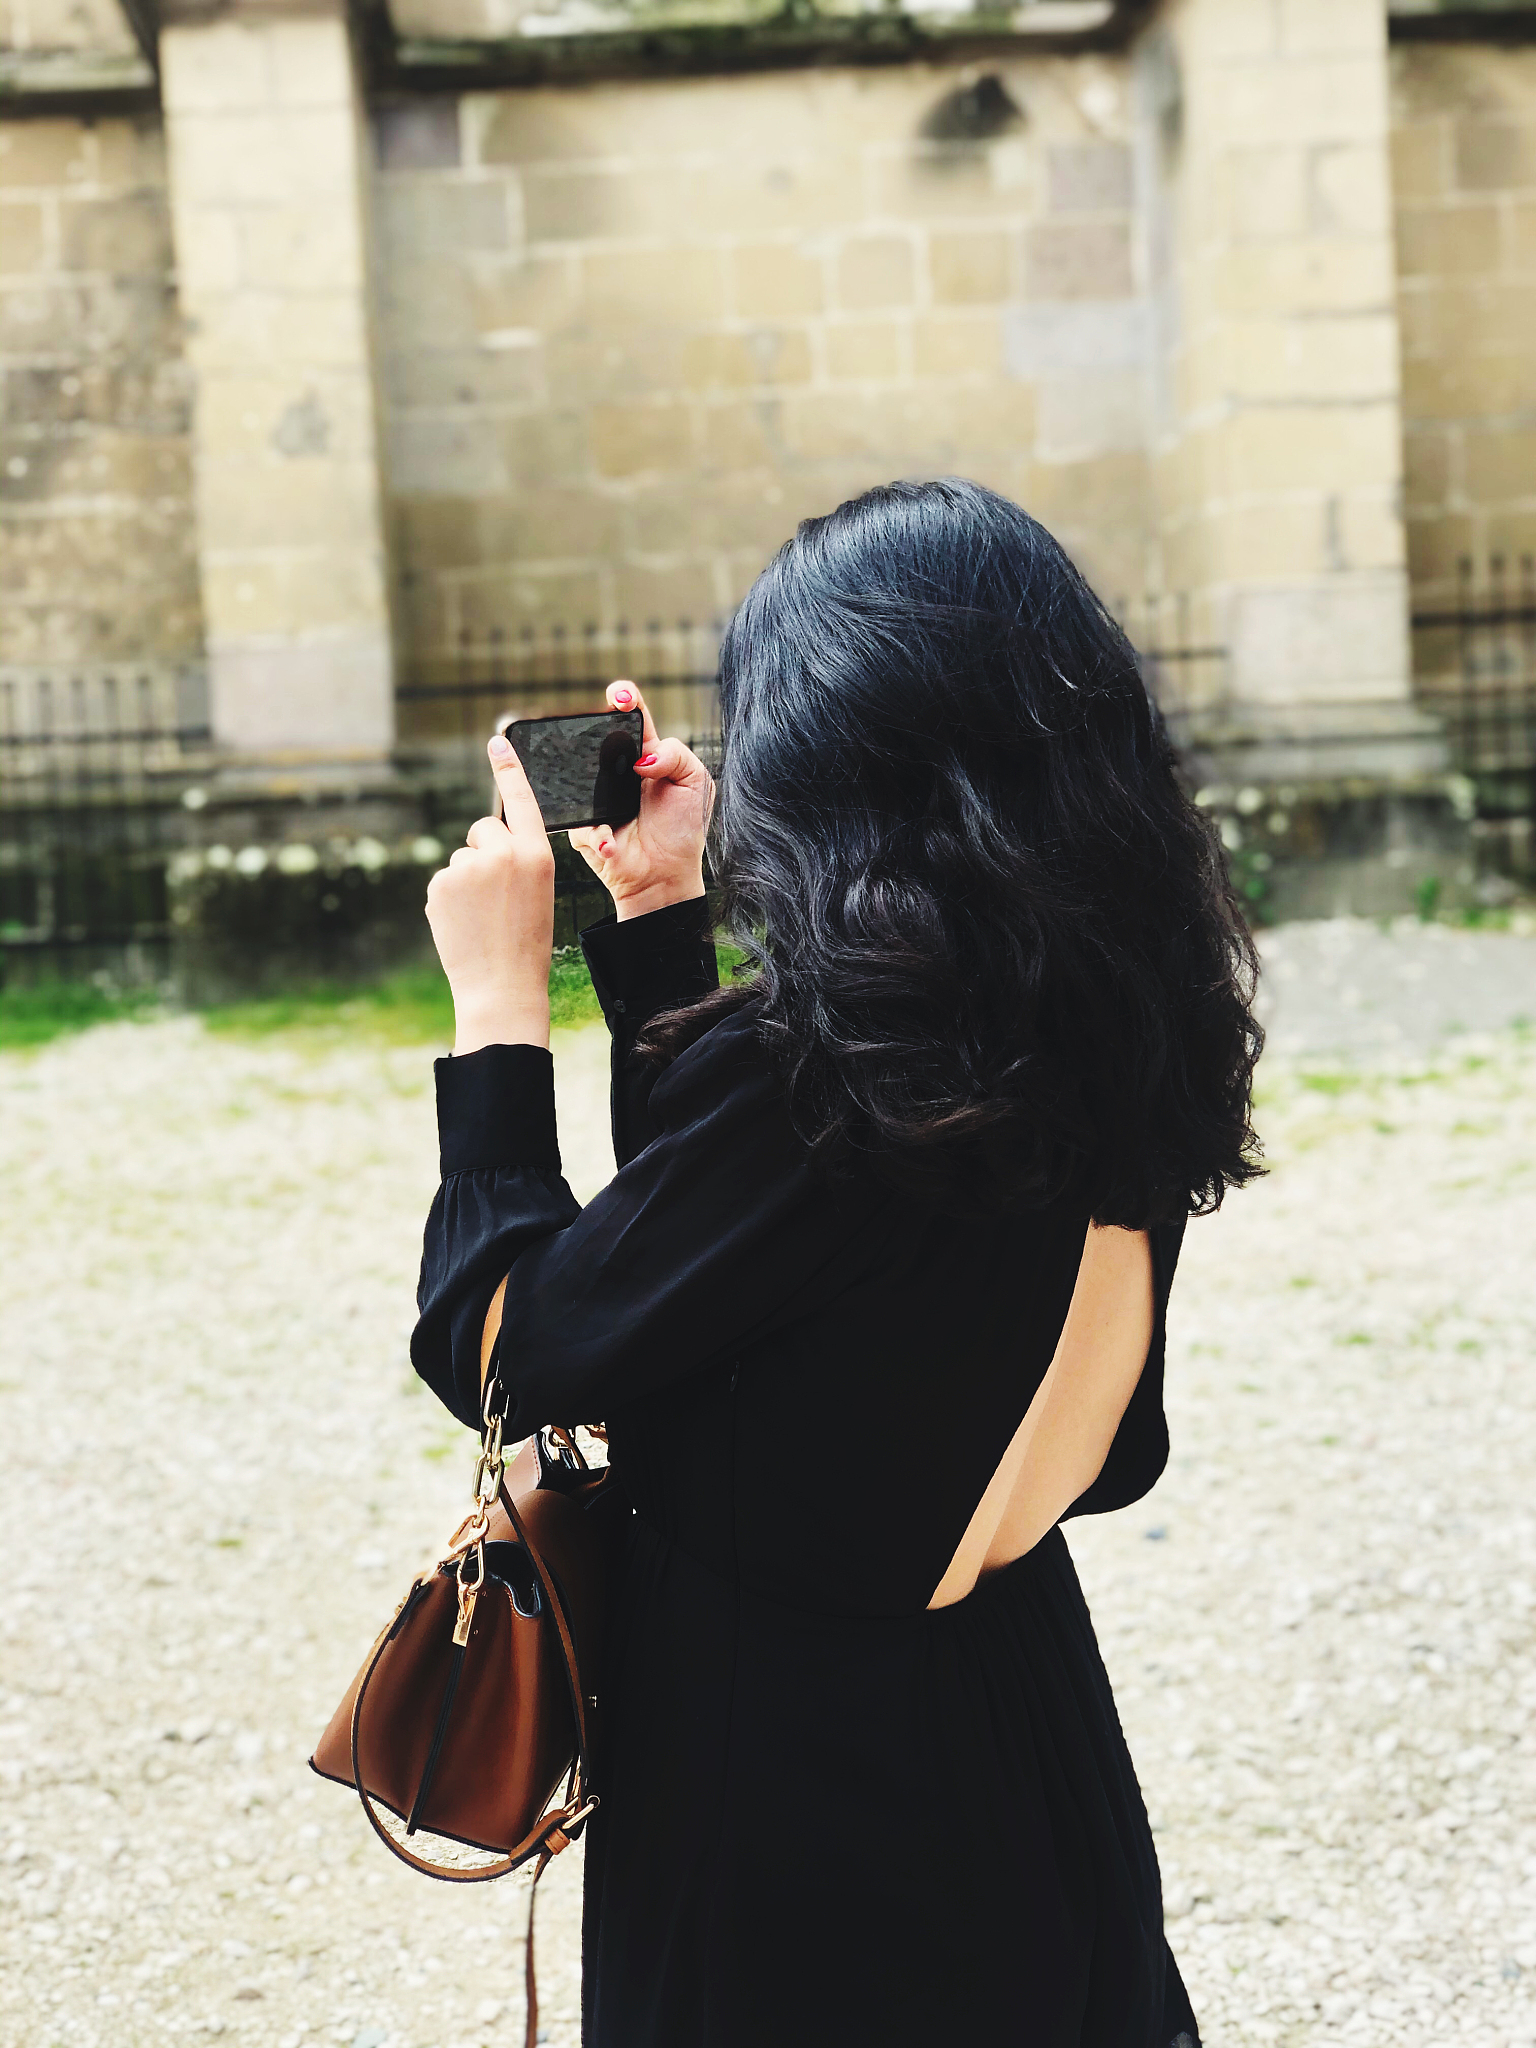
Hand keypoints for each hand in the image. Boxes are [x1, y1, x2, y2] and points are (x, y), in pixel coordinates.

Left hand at [425, 736, 554, 1054]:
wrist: (502, 985)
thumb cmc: (525, 942)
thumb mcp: (536, 892)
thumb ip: (515, 859)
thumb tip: (480, 841)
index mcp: (537, 855)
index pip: (521, 802)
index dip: (509, 770)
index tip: (497, 740)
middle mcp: (503, 853)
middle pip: (483, 829)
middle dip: (483, 851)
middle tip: (495, 894)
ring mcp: (469, 867)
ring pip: (462, 859)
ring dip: (467, 882)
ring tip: (482, 918)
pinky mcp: (441, 884)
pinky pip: (444, 880)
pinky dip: (450, 900)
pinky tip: (464, 924)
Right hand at [569, 682, 712, 921]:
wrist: (665, 877)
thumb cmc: (682, 830)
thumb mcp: (696, 783)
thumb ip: (676, 755)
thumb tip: (642, 757)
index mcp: (644, 755)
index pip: (631, 719)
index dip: (624, 699)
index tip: (620, 694)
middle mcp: (616, 771)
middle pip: (597, 738)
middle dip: (593, 729)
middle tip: (602, 728)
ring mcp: (595, 796)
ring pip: (579, 774)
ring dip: (592, 784)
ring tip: (614, 803)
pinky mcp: (583, 824)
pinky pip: (581, 820)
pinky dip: (599, 834)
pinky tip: (613, 843)